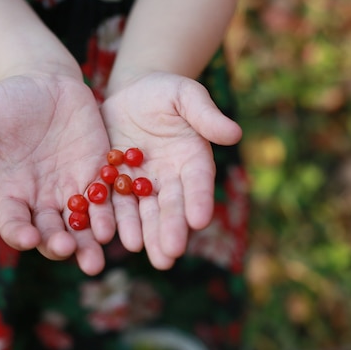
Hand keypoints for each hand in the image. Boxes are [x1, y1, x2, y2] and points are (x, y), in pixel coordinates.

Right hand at [0, 72, 114, 274]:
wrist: (47, 83)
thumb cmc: (9, 98)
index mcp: (13, 189)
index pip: (13, 221)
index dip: (18, 232)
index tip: (27, 238)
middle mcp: (43, 197)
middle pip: (49, 232)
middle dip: (58, 244)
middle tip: (67, 250)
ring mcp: (72, 188)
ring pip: (81, 226)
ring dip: (88, 243)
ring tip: (96, 259)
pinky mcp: (97, 174)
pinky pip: (104, 200)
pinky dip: (108, 215)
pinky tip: (115, 227)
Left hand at [101, 72, 241, 269]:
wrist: (130, 94)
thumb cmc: (164, 91)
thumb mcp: (185, 95)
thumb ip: (205, 115)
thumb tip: (235, 133)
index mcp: (192, 160)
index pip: (198, 183)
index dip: (199, 201)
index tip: (199, 221)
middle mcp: (171, 179)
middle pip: (172, 207)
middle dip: (171, 230)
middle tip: (170, 254)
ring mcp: (144, 185)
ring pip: (146, 214)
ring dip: (148, 236)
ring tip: (150, 258)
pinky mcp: (117, 185)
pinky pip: (117, 204)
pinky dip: (117, 222)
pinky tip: (115, 238)